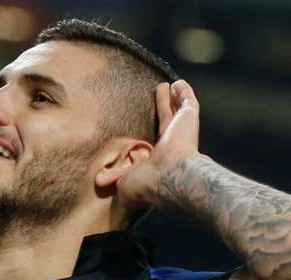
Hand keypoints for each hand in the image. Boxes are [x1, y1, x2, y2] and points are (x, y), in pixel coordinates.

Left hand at [117, 80, 203, 207]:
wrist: (169, 178)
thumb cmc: (145, 185)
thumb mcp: (122, 183)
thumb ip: (114, 178)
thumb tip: (102, 179)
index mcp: (155, 164)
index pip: (150, 149)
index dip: (145, 144)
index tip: (140, 138)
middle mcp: (171, 149)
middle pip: (164, 123)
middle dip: (162, 111)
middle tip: (158, 98)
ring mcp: (182, 134)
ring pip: (177, 112)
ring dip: (173, 99)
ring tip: (169, 86)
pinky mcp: (189, 120)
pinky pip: (188, 102)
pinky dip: (185, 92)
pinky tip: (179, 83)